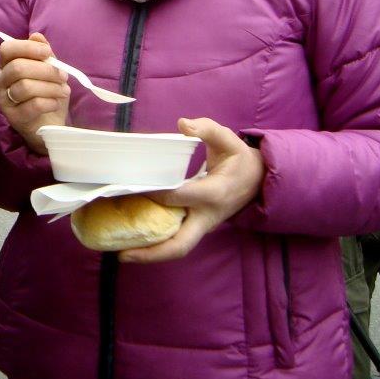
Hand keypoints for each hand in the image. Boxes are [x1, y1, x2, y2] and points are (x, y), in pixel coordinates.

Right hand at [0, 32, 69, 154]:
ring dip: (50, 87)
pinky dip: (49, 102)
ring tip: (64, 91)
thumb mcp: (49, 70)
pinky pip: (33, 105)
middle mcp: (0, 81)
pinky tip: (56, 103)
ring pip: (25, 87)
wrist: (49, 123)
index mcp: (6, 66)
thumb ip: (43, 54)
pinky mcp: (13, 118)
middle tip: (63, 76)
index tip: (48, 52)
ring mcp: (4, 100)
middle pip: (18, 68)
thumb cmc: (47, 93)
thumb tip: (37, 36)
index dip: (27, 47)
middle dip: (46, 70)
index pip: (7, 49)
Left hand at [119, 117, 264, 263]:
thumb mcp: (229, 140)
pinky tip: (133, 242)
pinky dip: (156, 245)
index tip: (130, 188)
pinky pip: (177, 241)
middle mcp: (207, 216)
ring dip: (150, 254)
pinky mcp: (197, 227)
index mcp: (214, 194)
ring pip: (177, 248)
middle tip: (121, 254)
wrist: (258, 181)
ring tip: (120, 254)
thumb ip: (207, 129)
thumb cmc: (240, 160)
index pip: (178, 197)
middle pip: (180, 244)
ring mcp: (202, 226)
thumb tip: (183, 124)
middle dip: (151, 252)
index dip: (154, 194)